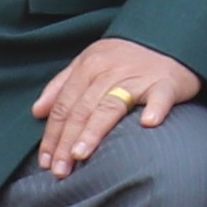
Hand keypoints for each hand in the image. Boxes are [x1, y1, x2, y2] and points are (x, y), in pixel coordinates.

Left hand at [27, 40, 206, 182]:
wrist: (169, 36)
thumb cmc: (126, 56)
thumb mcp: (89, 62)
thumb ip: (62, 85)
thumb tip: (37, 111)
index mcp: (89, 66)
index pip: (64, 105)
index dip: (52, 134)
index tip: (46, 162)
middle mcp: (110, 71)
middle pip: (82, 110)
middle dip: (66, 142)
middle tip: (60, 171)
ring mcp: (139, 76)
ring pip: (111, 106)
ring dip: (93, 131)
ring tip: (81, 155)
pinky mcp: (166, 82)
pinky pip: (160, 97)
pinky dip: (155, 108)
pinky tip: (147, 123)